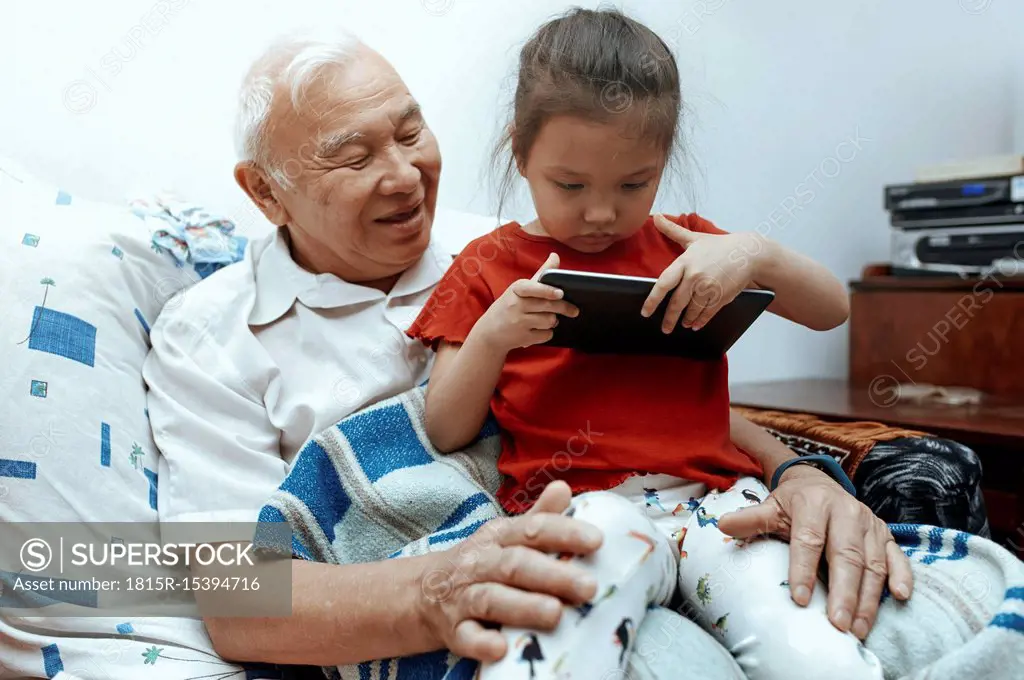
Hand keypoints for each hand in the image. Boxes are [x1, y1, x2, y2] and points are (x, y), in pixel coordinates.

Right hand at [417, 481, 601, 661]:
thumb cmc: (480, 563)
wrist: (424, 592)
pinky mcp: (452, 630)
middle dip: (552, 575)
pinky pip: (465, 636)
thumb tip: (563, 487)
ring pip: (492, 598)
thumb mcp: (504, 536)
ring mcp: (463, 596)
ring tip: (556, 614)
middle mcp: (479, 563)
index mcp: (497, 537)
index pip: (532, 530)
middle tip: (589, 587)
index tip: (597, 541)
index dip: (564, 533)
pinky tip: (501, 648)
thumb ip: (537, 517)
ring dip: (523, 606)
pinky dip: (481, 642)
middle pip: (515, 565)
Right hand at [472, 253, 578, 352]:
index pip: (533, 288)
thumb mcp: (520, 288)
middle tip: (574, 310)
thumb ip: (541, 274)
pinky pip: (546, 335)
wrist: (490, 333)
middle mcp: (516, 305)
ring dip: (553, 321)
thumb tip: (555, 256)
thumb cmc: (509, 306)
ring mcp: (519, 323)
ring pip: (549, 320)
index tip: (560, 293)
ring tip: (547, 319)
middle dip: (564, 308)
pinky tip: (539, 330)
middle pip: (547, 306)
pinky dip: (547, 333)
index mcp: (516, 289)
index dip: (547, 291)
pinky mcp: (523, 338)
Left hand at [642, 214, 760, 331]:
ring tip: (682, 324)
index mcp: (685, 262)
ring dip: (686, 320)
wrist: (747, 253)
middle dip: (669, 319)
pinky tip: (695, 324)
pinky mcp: (720, 297)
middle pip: (676, 303)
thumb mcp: (694, 238)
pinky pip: (706, 314)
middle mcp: (695, 276)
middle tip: (664, 328)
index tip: (645, 312)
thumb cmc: (718, 246)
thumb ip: (672, 230)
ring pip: (691, 310)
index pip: (663, 284)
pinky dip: (700, 321)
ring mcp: (708, 288)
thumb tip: (656, 216)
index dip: (652, 300)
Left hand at [717, 466, 913, 639]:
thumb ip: (751, 519)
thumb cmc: (792, 503)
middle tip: (838, 624)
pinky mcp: (885, 534)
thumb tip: (722, 524)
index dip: (804, 570)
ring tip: (858, 628)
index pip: (809, 540)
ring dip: (868, 597)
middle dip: (843, 593)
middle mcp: (846, 512)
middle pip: (846, 556)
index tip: (799, 599)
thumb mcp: (770, 507)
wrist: (819, 482)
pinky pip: (897, 556)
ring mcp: (869, 523)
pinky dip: (902, 575)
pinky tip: (900, 597)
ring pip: (872, 563)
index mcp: (814, 505)